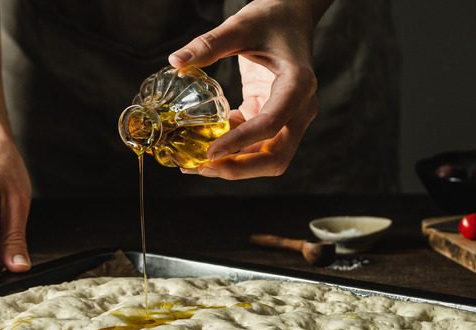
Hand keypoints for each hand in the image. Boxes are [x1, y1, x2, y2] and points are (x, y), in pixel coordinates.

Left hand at [169, 0, 329, 178]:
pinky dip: (232, 149)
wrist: (292, 15)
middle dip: (239, 167)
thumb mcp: (240, 26)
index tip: (210, 152)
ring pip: (267, 157)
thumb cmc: (272, 17)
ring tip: (196, 163)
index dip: (240, 141)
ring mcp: (290, 117)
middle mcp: (300, 108)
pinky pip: (255, 143)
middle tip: (200, 167)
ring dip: (235, 165)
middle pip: (276, 156)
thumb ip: (210, 44)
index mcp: (298, 84)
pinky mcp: (275, 117)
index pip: (271, 124)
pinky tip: (204, 145)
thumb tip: (175, 61)